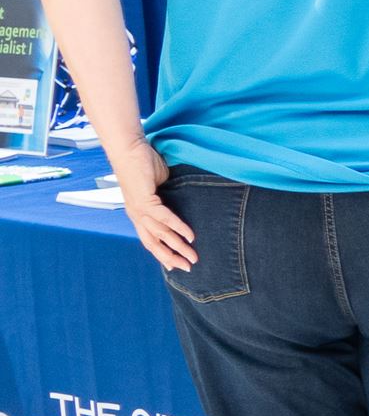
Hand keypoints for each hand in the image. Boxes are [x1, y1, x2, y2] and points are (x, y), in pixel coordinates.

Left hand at [109, 139, 193, 270]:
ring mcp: (138, 209)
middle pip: (153, 243)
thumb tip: (180, 202)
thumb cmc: (143, 162)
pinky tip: (190, 236)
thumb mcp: (158, 184)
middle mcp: (136, 215)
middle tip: (187, 267)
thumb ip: (166, 197)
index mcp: (138, 212)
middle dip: (171, 257)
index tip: (176, 265)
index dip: (162, 253)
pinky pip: (164, 218)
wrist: (129, 148)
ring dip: (178, 247)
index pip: (150, 239)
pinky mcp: (144, 200)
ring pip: (160, 235)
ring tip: (193, 257)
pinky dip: (177, 228)